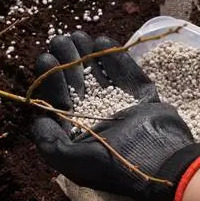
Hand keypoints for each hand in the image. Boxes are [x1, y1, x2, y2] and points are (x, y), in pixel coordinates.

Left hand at [32, 31, 199, 200]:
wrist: (161, 162)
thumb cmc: (114, 165)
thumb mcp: (73, 162)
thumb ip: (50, 143)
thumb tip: (38, 119)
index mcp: (80, 132)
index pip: (61, 101)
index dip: (51, 79)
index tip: (46, 58)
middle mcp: (98, 116)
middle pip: (78, 84)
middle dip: (68, 61)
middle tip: (61, 40)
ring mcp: (121, 104)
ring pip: (100, 75)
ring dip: (87, 55)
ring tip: (78, 35)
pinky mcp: (142, 96)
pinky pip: (126, 72)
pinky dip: (114, 58)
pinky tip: (101, 41)